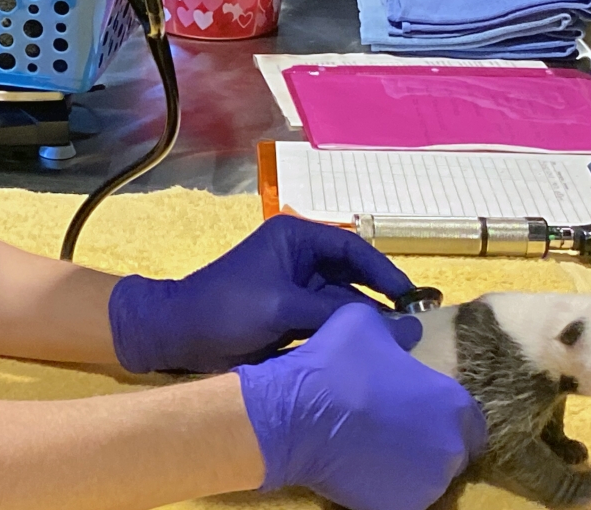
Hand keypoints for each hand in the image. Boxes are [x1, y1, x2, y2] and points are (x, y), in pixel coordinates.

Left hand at [108, 215, 422, 372]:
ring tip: (396, 343)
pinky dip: (345, 335)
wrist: (178, 335)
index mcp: (294, 238)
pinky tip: (367, 352)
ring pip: (342, 302)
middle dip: (379, 300)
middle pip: (352, 275)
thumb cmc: (226, 309)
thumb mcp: (284, 306)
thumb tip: (393, 322)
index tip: (411, 298)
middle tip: (412, 326)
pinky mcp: (290, 315)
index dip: (385, 272)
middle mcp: (299, 257)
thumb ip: (337, 311)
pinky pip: (327, 321)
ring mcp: (294, 287)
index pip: (353, 248)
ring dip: (364, 321)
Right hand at [238, 305, 485, 509]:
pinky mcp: (399, 506)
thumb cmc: (336, 366)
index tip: (420, 407)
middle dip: (430, 438)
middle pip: (452, 448)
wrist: (295, 416)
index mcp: (452, 404)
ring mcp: (426, 483)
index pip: (472, 419)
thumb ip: (398, 329)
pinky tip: (363, 464)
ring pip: (428, 475)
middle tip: (396, 425)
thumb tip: (411, 330)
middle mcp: (449, 448)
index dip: (445, 413)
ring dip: (411, 463)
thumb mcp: (365, 324)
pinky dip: (389, 483)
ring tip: (377, 446)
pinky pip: (402, 495)